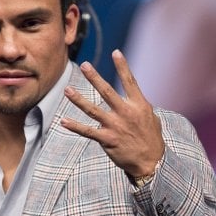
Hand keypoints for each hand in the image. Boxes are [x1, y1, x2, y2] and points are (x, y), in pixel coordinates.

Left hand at [60, 50, 164, 176]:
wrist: (152, 163)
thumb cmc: (151, 138)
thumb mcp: (151, 118)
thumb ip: (139, 105)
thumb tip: (133, 96)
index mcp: (139, 105)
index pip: (130, 82)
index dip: (123, 67)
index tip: (115, 52)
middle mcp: (126, 113)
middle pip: (107, 92)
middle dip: (94, 78)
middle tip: (84, 65)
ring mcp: (116, 126)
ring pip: (93, 110)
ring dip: (79, 100)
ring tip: (67, 90)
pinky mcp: (107, 139)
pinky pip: (87, 131)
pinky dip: (75, 126)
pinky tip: (63, 121)